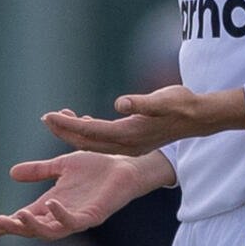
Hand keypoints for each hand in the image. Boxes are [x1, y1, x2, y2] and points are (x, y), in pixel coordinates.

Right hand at [0, 150, 174, 239]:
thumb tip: (12, 173)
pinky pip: (74, 222)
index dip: (4, 226)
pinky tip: (51, 204)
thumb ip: (39, 171)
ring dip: (33, 226)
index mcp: (51, 205)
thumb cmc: (97, 168)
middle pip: (32, 229)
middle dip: (13, 228)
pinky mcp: (93, 216)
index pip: (23, 219)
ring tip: (18, 215)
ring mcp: (77, 218)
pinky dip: (61, 215)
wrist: (125, 165)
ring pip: (50, 232)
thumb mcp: (61, 166)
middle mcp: (61, 215)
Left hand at [41, 87, 244, 156]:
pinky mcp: (133, 141)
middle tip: (44, 118)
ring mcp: (130, 145)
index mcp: (129, 134)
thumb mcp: (163, 100)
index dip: (67, 125)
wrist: (199, 117)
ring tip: (56, 119)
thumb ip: (142, 103)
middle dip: (64, 130)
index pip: (90, 132)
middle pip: (87, 140)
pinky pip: (103, 140)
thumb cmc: (182, 104)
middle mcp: (127, 144)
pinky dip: (88, 131)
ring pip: (93, 142)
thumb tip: (120, 103)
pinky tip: (82, 121)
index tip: (48, 116)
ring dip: (74, 131)